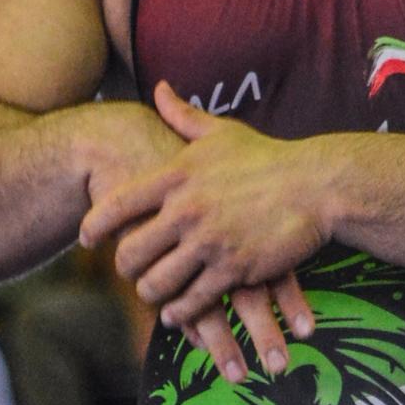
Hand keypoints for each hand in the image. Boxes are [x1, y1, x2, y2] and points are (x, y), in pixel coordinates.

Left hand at [80, 82, 320, 382]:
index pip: (118, 203)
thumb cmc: (270, 158)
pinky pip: (193, 301)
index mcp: (177, 175)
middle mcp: (187, 209)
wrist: (318, 186)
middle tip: (128, 272)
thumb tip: (160, 90)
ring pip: (157, 283)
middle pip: (131, 252)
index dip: (95, 225)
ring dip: (151, 294)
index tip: (86, 239)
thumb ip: (184, 116)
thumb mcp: (223, 132)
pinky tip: (179, 314)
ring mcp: (209, 242)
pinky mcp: (234, 269)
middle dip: (125, 268)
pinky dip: (182, 313)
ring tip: (153, 295)